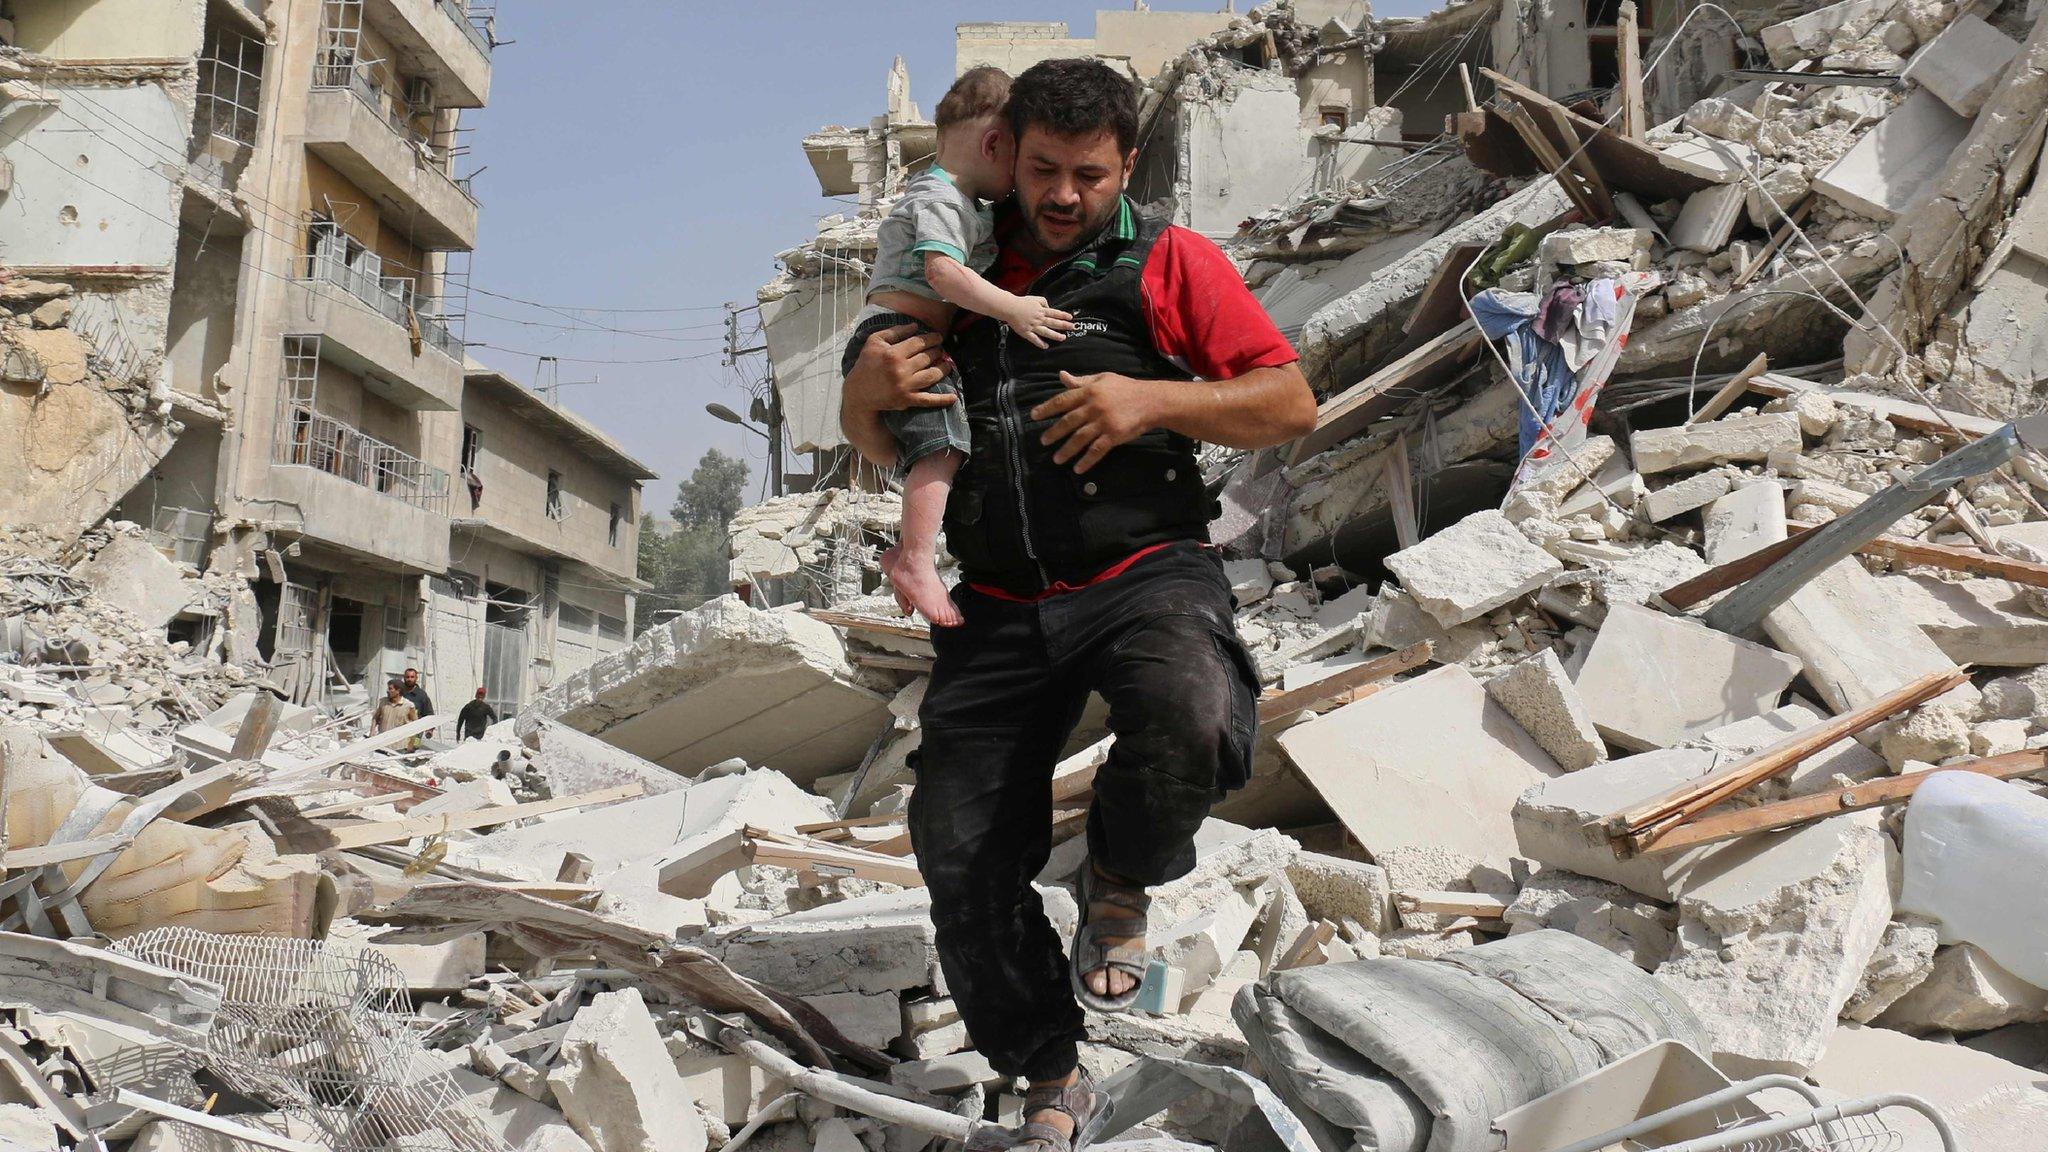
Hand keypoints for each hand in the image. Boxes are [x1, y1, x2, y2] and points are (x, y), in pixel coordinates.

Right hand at [845, 323, 953, 414]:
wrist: (858, 392)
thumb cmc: (866, 364)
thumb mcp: (874, 342)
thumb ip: (895, 331)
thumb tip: (916, 326)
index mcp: (893, 353)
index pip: (919, 343)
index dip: (932, 338)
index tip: (938, 337)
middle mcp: (901, 369)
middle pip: (927, 357)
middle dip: (938, 351)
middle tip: (941, 349)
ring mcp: (905, 386)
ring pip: (932, 375)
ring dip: (943, 369)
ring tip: (948, 364)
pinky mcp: (907, 400)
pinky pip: (928, 400)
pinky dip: (942, 400)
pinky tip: (953, 397)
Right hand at [1003, 296, 1074, 348]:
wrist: (1010, 308)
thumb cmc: (1022, 302)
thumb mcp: (1035, 298)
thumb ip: (1044, 302)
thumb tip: (1049, 307)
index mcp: (1041, 310)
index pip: (1055, 313)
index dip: (1063, 315)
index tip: (1070, 318)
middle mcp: (1039, 319)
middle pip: (1053, 323)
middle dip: (1064, 325)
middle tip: (1072, 328)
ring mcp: (1033, 326)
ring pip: (1046, 332)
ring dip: (1055, 335)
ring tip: (1063, 338)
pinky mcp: (1026, 332)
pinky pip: (1034, 339)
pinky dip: (1040, 343)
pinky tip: (1046, 346)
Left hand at [1032, 371, 1157, 472]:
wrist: (1151, 401)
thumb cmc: (1125, 388)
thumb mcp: (1102, 379)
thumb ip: (1081, 381)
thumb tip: (1061, 376)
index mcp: (1089, 391)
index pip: (1063, 400)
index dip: (1047, 408)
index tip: (1034, 416)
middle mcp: (1094, 407)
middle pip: (1068, 422)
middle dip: (1053, 432)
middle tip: (1043, 441)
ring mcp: (1104, 422)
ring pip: (1080, 438)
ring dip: (1066, 450)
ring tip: (1056, 459)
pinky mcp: (1114, 436)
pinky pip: (1096, 450)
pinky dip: (1086, 460)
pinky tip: (1077, 468)